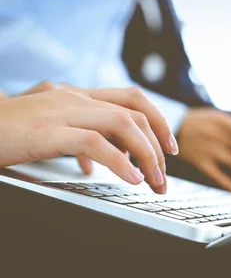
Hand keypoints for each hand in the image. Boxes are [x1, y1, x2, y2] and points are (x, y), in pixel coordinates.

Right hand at [0, 83, 178, 192]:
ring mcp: (62, 111)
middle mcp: (74, 97)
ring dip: (146, 154)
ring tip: (153, 181)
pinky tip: (131, 179)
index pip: (130, 99)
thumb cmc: (8, 132)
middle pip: (134, 110)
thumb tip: (94, 165)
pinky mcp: (48, 131)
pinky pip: (95, 143)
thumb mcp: (48, 133)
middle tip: (164, 174)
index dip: (156, 122)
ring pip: (123, 123)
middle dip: (158, 144)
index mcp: (76, 96)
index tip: (168, 150)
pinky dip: (120, 163)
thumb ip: (74, 141)